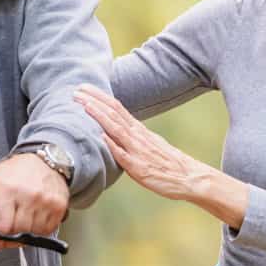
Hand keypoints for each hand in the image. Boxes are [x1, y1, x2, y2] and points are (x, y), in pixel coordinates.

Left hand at [0, 152, 69, 252]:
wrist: (43, 161)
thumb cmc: (14, 173)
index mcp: (7, 189)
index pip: (2, 227)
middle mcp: (29, 195)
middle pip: (17, 233)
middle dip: (8, 235)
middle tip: (6, 226)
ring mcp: (46, 202)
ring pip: (32, 234)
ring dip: (24, 232)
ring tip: (20, 218)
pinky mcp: (59, 207)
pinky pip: (46, 231)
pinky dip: (38, 229)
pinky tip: (33, 217)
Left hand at [74, 85, 207, 200]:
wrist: (189, 177)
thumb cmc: (167, 162)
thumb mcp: (150, 143)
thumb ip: (132, 136)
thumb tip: (114, 130)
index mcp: (139, 130)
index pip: (117, 107)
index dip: (99, 97)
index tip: (83, 88)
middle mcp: (138, 136)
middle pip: (113, 113)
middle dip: (93, 101)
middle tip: (76, 90)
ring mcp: (138, 151)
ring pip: (116, 129)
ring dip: (99, 116)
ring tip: (83, 105)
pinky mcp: (139, 168)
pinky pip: (123, 155)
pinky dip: (112, 144)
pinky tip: (101, 136)